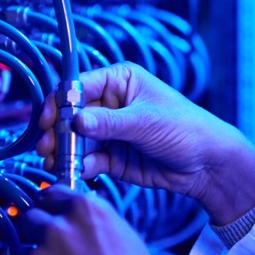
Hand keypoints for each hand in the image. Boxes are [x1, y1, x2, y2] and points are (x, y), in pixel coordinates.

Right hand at [36, 62, 254, 223]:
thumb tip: (74, 120)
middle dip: (58, 132)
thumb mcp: (146, 122)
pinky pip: (88, 159)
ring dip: (64, 152)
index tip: (48, 121)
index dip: (60, 103)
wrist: (207, 164)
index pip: (79, 86)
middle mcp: (110, 103)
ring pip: (76, 140)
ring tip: (54, 164)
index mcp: (119, 80)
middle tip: (47, 148)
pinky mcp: (112, 156)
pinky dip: (78, 167)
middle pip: (72, 115)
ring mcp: (110, 131)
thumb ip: (108, 123)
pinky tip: (73, 173)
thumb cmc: (185, 128)